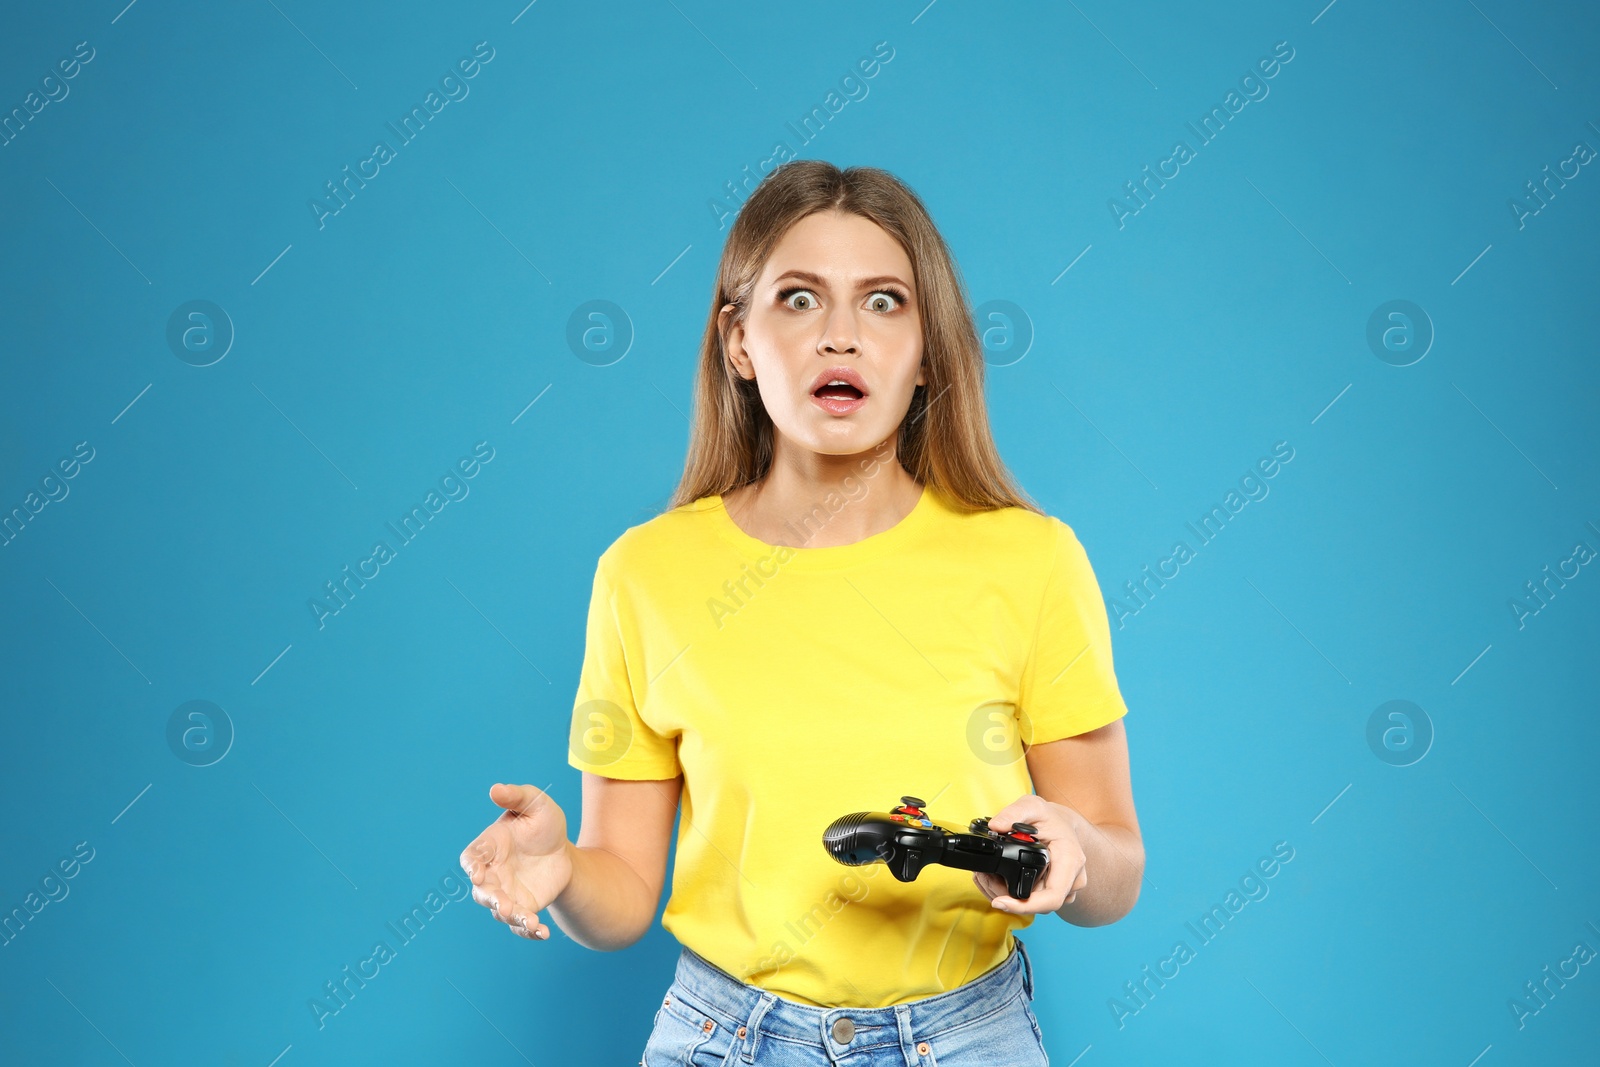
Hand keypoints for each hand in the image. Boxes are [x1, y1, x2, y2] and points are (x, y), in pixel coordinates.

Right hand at [459, 783, 572, 940]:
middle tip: (503, 906)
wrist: (562, 850)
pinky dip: (528, 931)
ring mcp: (505, 894)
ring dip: (512, 917)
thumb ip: (517, 796)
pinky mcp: (522, 908)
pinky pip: (520, 924)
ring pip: (500, 911)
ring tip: (529, 921)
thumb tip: (495, 789)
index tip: (477, 875)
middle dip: (491, 900)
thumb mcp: (536, 804)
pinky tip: (542, 932)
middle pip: (482, 891)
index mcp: (488, 847)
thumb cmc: (542, 823)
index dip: (471, 867)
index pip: (471, 858)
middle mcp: (491, 874)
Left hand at [972, 795, 1087, 914]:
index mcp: (1070, 860)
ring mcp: (1065, 889)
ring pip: (1033, 904)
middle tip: (984, 878)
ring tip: (987, 875)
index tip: (1001, 902)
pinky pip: (1033, 901)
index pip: (1052, 897)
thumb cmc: (1050, 817)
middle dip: (1007, 897)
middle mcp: (1072, 879)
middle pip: (1038, 904)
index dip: (1026, 906)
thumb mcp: (1032, 806)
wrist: (1063, 824)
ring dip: (1007, 895)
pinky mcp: (1054, 892)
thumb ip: (1014, 813)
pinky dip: (1012, 894)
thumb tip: (996, 826)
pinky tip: (998, 879)